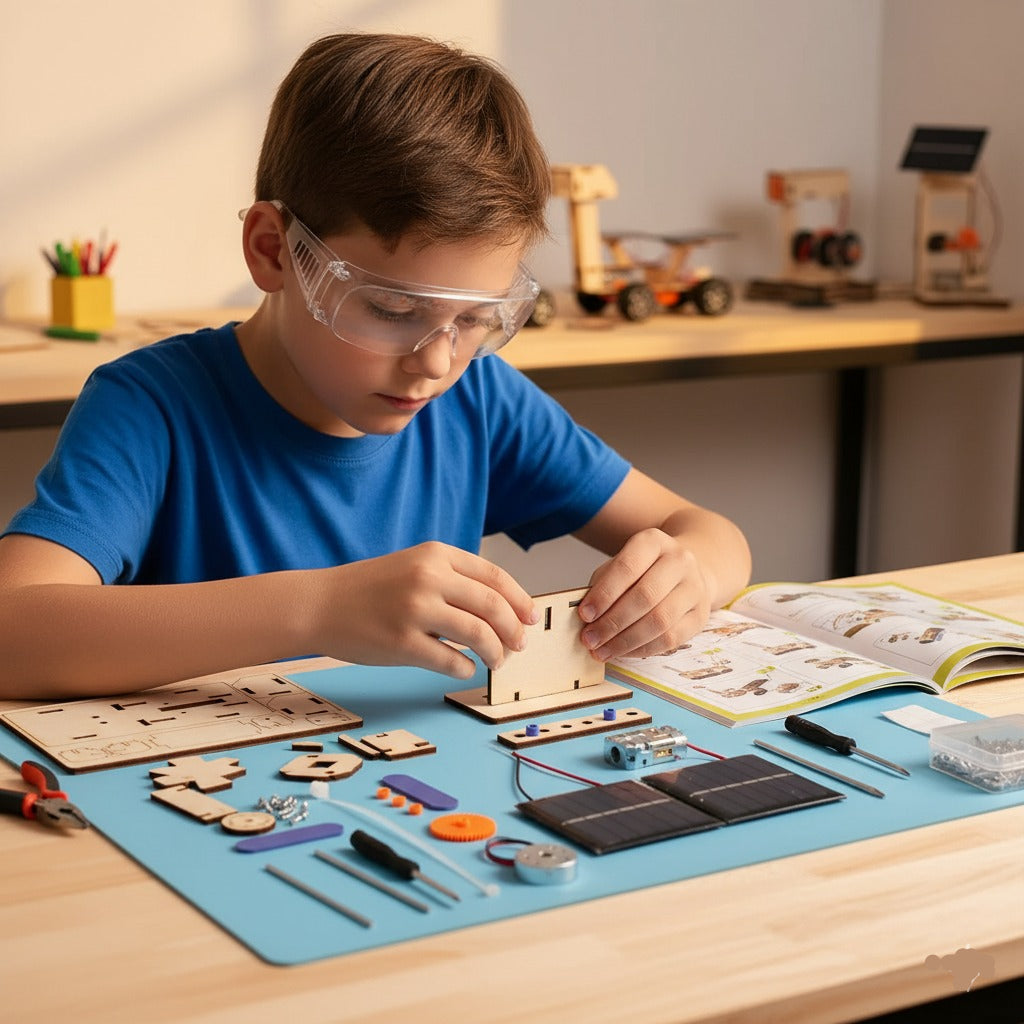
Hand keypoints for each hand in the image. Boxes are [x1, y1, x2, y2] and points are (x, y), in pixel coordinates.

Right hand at [313, 542, 537, 678]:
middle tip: (518, 645)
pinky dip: (465, 667)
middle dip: (513, 630)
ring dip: (496, 652)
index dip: (519, 600)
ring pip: (478, 634)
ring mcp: (415, 610)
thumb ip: (453, 578)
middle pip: (493, 606)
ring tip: (497, 661)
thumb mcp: (414, 564)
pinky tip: (464, 667)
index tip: (530, 617)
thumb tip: (502, 610)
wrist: (320, 604)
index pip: (494, 577)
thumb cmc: (370, 589)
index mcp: (436, 554)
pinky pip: (450, 661)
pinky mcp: (402, 642)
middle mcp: (428, 577)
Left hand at [577, 528, 711, 660]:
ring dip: (625, 641)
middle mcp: (679, 561)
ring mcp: (694, 588)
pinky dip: (642, 649)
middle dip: (612, 622)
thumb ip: (602, 586)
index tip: (585, 614)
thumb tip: (586, 618)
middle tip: (590, 639)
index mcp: (654, 541)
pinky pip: (671, 639)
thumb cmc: (643, 571)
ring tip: (602, 650)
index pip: (627, 567)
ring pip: (659, 621)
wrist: (684, 571)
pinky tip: (623, 651)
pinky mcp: (701, 615)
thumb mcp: (620, 565)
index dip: (604, 594)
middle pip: (645, 596)